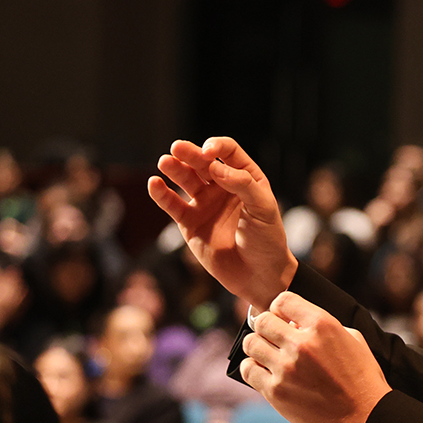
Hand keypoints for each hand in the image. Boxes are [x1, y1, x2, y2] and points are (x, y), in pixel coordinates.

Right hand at [147, 136, 297, 311]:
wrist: (258, 275)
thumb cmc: (267, 240)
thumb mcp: (264, 208)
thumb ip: (242, 184)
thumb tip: (214, 167)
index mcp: (245, 178)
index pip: (228, 152)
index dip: (217, 147)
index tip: (209, 152)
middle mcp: (222, 186)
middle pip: (202, 162)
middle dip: (190, 154)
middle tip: (177, 147)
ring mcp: (204, 203)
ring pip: (185, 180)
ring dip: (174, 169)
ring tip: (165, 162)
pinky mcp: (189, 223)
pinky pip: (172, 205)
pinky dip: (161, 194)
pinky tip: (154, 184)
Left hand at [239, 291, 391, 422]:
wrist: (366, 417)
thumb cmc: (362, 379)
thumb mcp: (353, 340)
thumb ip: (323, 326)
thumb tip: (293, 322)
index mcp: (323, 325)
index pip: (283, 300)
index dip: (281, 309)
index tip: (284, 319)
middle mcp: (301, 344)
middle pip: (262, 321)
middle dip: (267, 327)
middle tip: (274, 338)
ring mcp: (286, 368)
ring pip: (251, 344)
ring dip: (258, 347)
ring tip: (268, 355)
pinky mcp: (276, 392)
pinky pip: (248, 370)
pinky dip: (253, 369)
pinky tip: (265, 372)